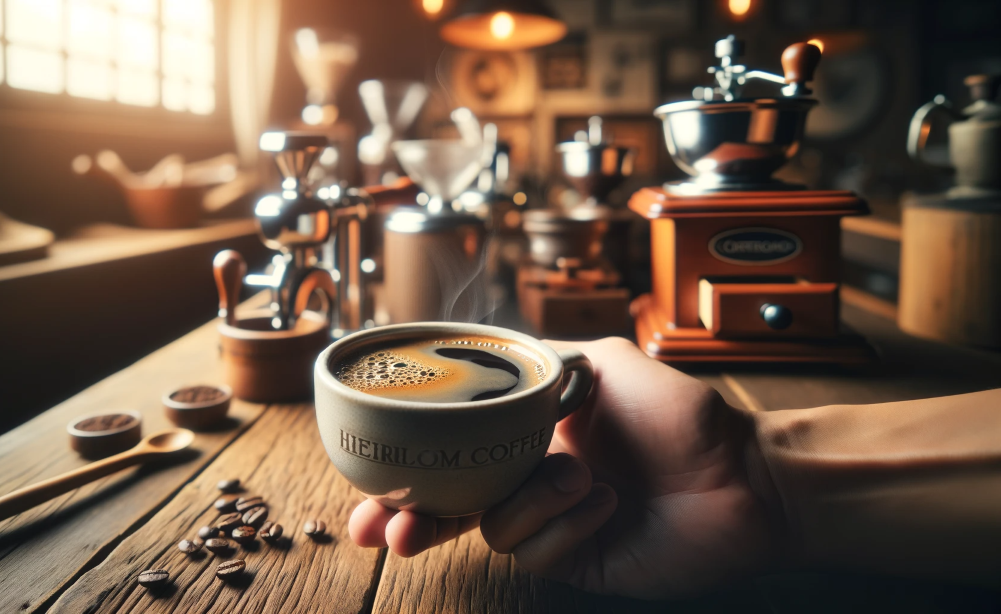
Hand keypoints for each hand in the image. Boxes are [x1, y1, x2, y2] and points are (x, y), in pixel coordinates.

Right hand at [349, 338, 782, 597]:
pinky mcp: (575, 562)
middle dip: (410, 520)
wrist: (744, 475)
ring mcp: (550, 524)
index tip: (366, 474)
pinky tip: (606, 506)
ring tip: (580, 480)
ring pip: (492, 527)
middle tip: (388, 532)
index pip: (449, 450)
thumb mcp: (601, 362)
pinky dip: (565, 527)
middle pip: (447, 505)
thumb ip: (539, 358)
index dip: (405, 464)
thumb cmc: (680, 414)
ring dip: (529, 502)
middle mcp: (529, 478)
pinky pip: (535, 553)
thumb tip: (482, 345)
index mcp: (527, 433)